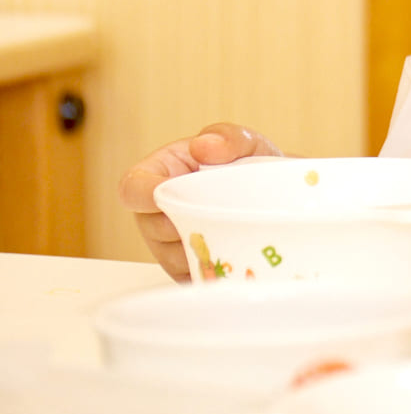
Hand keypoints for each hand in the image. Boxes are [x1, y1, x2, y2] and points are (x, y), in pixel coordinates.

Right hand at [119, 123, 281, 278]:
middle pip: (153, 228)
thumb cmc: (249, 168)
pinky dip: (214, 268)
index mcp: (158, 175)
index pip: (132, 188)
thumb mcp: (246, 143)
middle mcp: (155, 214)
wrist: (276, 199)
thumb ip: (228, 136)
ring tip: (234, 229)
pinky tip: (236, 253)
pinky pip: (191, 277)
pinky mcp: (185, 272)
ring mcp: (167, 246)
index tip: (166, 195)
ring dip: (203, 247)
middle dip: (185, 223)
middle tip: (219, 213)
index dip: (144, 194)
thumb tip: (203, 146)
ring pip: (172, 258)